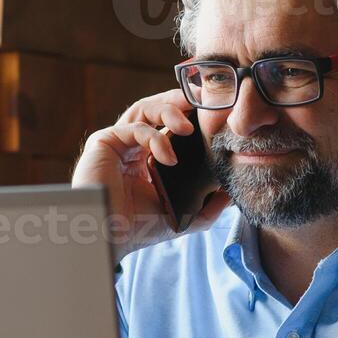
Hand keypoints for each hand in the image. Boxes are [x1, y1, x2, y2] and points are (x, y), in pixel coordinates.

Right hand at [72, 90, 230, 258]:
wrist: (110, 237)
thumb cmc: (139, 228)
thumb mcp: (183, 216)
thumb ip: (206, 206)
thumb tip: (231, 194)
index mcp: (147, 156)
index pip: (170, 124)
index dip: (190, 114)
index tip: (214, 112)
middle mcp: (131, 145)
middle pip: (157, 108)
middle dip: (181, 100)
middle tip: (203, 101)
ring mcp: (117, 141)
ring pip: (145, 109)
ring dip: (169, 110)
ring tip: (189, 125)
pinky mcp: (105, 141)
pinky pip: (136, 129)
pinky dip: (156, 139)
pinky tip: (169, 158)